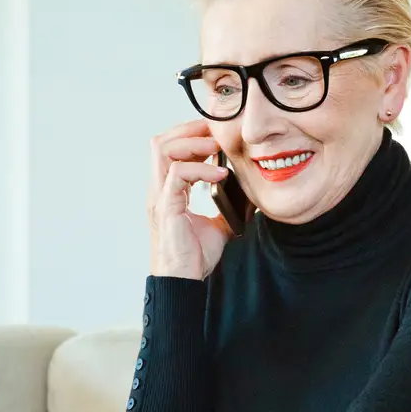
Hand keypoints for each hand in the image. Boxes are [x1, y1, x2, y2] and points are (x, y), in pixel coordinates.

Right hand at [149, 120, 234, 279]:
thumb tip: (251, 197)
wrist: (184, 281)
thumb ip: (227, 207)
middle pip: (162, 141)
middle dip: (189, 130)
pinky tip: (220, 174)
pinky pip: (177, 174)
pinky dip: (201, 168)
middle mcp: (159, 189)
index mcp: (168, 190)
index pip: (170, 148)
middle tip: (216, 132)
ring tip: (216, 147)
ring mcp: (160, 196)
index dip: (191, 135)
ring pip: (163, 149)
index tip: (216, 134)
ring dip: (192, 142)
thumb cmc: (195, 256)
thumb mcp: (218, 225)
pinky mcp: (166, 206)